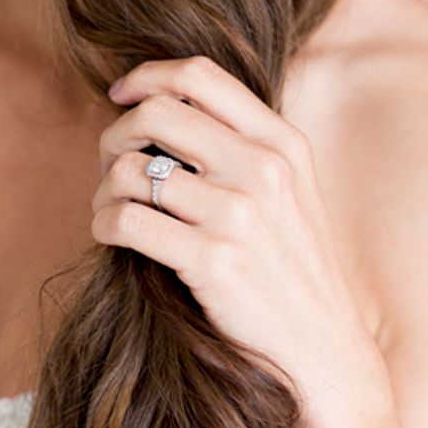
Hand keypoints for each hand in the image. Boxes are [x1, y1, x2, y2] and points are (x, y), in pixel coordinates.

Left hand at [93, 56, 392, 427]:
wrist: (324, 353)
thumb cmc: (292, 271)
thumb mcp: (288, 191)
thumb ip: (242, 146)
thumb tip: (162, 108)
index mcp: (282, 142)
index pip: (199, 75)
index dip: (147, 76)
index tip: (121, 95)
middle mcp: (263, 168)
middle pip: (156, 113)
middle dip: (116, 134)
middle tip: (110, 164)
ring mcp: (239, 214)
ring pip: (131, 168)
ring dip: (105, 187)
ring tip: (112, 208)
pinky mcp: (212, 260)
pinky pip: (125, 220)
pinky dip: (103, 224)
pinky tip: (111, 236)